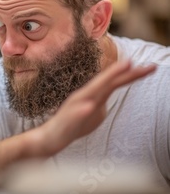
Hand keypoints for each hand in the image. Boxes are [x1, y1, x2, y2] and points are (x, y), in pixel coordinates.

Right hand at [39, 60, 155, 154]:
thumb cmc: (71, 124)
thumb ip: (99, 103)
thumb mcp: (90, 111)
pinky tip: (88, 106)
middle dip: (122, 73)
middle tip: (135, 62)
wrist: (51, 138)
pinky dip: (82, 110)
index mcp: (93, 97)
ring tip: (118, 70)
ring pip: (91, 93)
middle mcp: (85, 98)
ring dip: (105, 80)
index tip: (149, 67)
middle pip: (106, 84)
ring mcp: (75, 108)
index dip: (130, 75)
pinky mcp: (67, 120)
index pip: (114, 83)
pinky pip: (76, 115)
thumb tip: (106, 102)